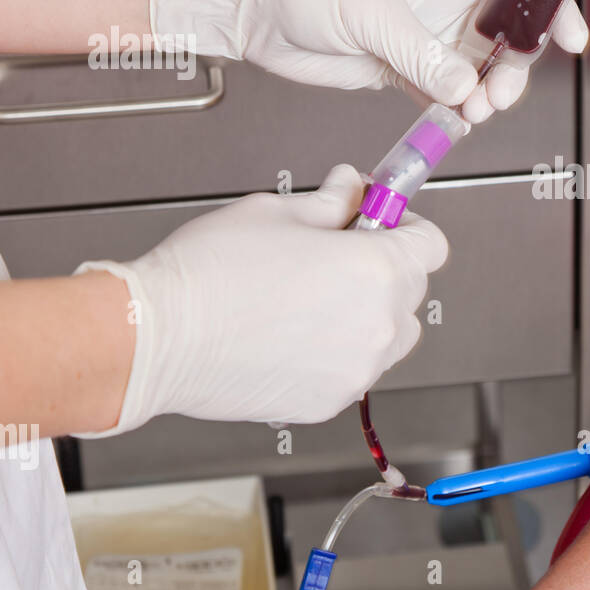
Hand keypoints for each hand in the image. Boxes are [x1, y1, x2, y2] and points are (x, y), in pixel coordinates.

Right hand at [74, 165, 446, 435]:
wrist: (158, 338)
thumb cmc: (208, 274)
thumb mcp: (276, 212)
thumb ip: (331, 201)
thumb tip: (352, 187)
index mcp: (377, 269)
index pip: (431, 245)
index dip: (406, 226)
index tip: (381, 222)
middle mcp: (377, 324)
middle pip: (412, 291)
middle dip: (383, 270)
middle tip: (334, 256)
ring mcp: (357, 369)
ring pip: (388, 336)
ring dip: (366, 314)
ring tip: (309, 299)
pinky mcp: (329, 402)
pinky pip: (353, 369)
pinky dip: (337, 352)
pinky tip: (290, 333)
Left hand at [149, 0, 588, 119]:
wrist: (258, 15)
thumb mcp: (370, 13)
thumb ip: (421, 53)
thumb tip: (462, 86)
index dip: (548, 9)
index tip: (570, 38)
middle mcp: (444, 4)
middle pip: (506, 41)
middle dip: (510, 72)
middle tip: (493, 98)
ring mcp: (428, 41)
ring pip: (478, 75)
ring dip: (482, 99)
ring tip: (468, 114)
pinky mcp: (407, 72)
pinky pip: (446, 97)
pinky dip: (453, 114)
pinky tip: (450, 122)